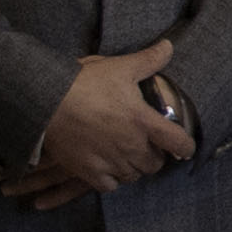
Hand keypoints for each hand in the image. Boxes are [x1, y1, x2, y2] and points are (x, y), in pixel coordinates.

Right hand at [30, 39, 192, 195]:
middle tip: (147, 145)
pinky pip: (110, 185)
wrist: (45, 101)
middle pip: (155, 163)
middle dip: (155, 155)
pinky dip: (112, 179)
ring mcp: (110, 161)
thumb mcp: (119, 67)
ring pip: (133, 175)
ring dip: (134, 167)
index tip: (185, 147)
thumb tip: (168, 46)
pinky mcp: (89, 171)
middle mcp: (131, 146)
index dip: (186, 147)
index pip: (178, 143)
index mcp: (143, 121)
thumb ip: (148, 60)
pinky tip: (107, 167)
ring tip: (127, 155)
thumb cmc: (84, 82)